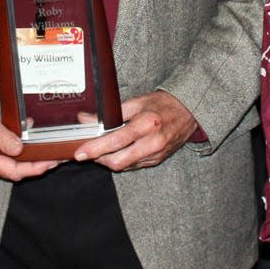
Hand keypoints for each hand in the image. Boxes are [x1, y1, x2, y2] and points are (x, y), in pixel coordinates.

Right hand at [0, 95, 59, 181]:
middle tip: (55, 158)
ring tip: (48, 153)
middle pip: (15, 172)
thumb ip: (3, 136)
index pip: (13, 171)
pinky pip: (7, 163)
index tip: (50, 163)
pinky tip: (32, 149)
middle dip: (36, 166)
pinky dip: (21, 157)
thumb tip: (19, 149)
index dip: (34, 168)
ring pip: (12, 169)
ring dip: (29, 162)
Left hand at [72, 90, 197, 170]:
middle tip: (88, 151)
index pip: (115, 141)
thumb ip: (109, 113)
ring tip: (102, 149)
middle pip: (118, 161)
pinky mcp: (157, 161)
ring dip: (109, 160)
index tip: (80, 153)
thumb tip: (85, 119)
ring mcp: (156, 155)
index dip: (95, 148)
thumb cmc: (162, 104)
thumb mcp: (136, 102)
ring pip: (124, 166)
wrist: (189, 112)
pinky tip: (118, 151)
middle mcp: (152, 143)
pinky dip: (122, 160)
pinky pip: (133, 166)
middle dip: (99, 159)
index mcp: (146, 124)